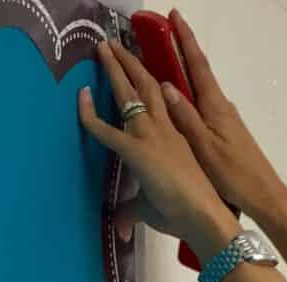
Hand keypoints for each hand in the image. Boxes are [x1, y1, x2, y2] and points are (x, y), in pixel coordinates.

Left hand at [79, 39, 238, 260]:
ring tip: (105, 50)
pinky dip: (88, 113)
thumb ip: (132, 212)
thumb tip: (120, 230)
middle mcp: (166, 132)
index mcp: (178, 140)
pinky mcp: (135, 149)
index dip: (150, 89)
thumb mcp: (154, 208)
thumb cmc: (188, 214)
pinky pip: (103, 127)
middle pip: (149, 88)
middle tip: (116, 47)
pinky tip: (81, 96)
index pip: (163, 106)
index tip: (139, 76)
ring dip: (117, 68)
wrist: (204, 217)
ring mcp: (152, 137)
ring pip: (132, 93)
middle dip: (131, 65)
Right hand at [155, 10, 286, 222]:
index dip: (185, 39)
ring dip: (182, 75)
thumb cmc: (234, 174)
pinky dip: (189, 97)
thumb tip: (165, 85)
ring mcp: (227, 121)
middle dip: (180, 52)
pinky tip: (179, 103)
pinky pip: (203, 107)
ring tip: (161, 64)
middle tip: (160, 33)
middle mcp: (222, 107)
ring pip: (200, 91)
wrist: (265, 196)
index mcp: (215, 106)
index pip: (197, 64)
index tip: (174, 15)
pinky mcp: (228, 134)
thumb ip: (185, 117)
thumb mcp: (204, 146)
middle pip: (198, 73)